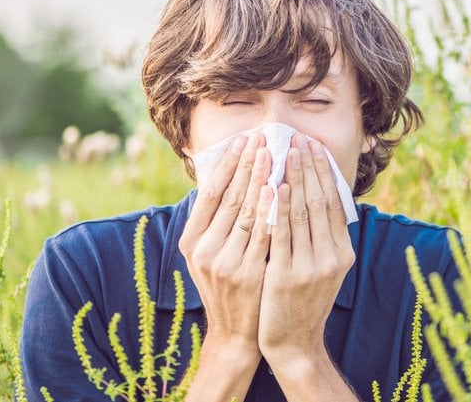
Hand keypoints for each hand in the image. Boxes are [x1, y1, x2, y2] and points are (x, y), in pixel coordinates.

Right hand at [178, 133, 271, 367]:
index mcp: (191, 241)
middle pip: (229, 197)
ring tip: (273, 153)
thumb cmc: (227, 285)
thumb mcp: (210, 253)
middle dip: (247, 164)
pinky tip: (280, 189)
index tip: (242, 140)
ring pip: (246, 212)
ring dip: (261, 179)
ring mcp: (225, 263)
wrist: (236, 333)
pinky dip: (271, 210)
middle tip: (262, 137)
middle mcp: (204, 250)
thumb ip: (216, 220)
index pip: (210, 193)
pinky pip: (263, 234)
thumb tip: (228, 174)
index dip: (227, 164)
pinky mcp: (248, 274)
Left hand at [258, 134, 355, 373]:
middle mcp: (332, 257)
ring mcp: (310, 267)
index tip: (314, 146)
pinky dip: (280, 207)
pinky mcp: (286, 275)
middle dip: (309, 166)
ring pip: (302, 212)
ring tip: (286, 152)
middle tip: (299, 138)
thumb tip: (318, 197)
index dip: (324, 172)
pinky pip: (282, 234)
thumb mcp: (323, 268)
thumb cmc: (303, 301)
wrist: (293, 343)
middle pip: (320, 201)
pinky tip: (275, 186)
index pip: (334, 202)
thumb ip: (322, 237)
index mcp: (342, 253)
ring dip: (294, 178)